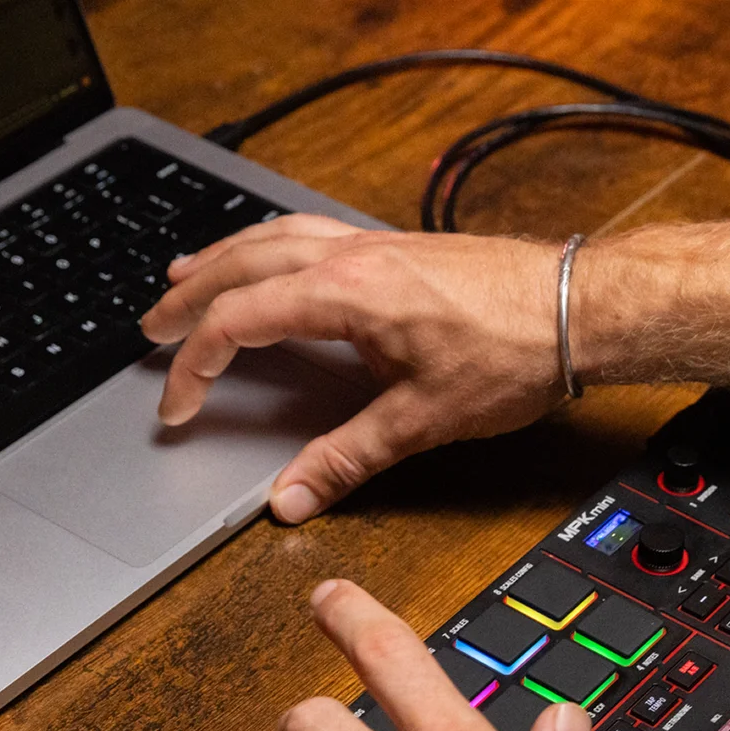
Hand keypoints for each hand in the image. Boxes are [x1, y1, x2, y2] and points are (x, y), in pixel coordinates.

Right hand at [140, 216, 568, 522]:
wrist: (579, 307)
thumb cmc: (514, 352)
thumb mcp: (422, 419)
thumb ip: (347, 458)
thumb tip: (292, 498)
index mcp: (346, 292)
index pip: (239, 321)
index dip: (196, 366)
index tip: (179, 406)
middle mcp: (352, 255)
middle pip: (242, 264)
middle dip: (188, 298)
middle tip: (150, 328)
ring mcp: (375, 244)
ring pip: (274, 236)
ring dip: (223, 259)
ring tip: (186, 277)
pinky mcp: (398, 247)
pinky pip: (310, 232)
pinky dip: (271, 246)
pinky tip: (275, 259)